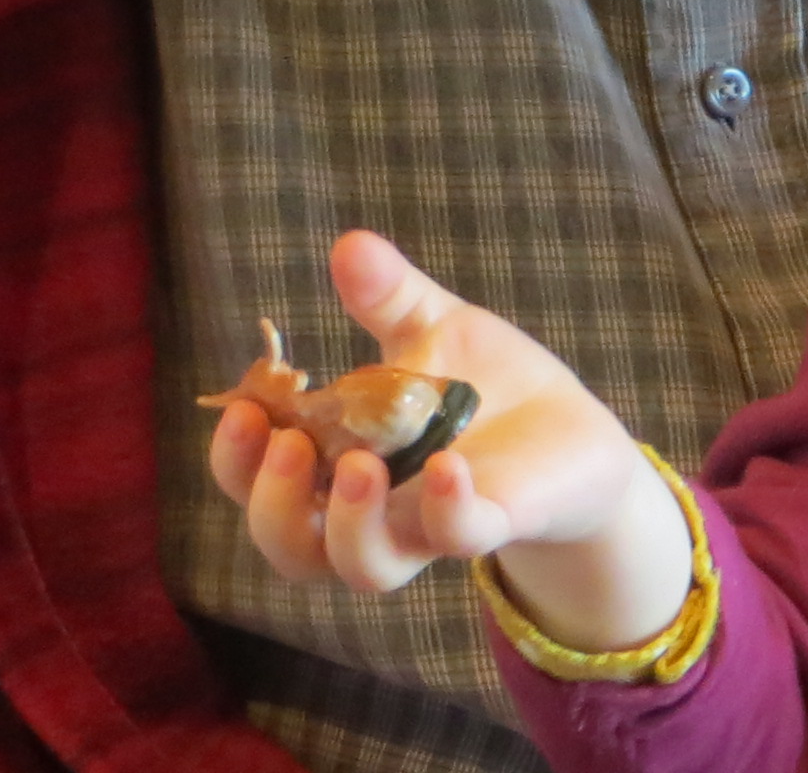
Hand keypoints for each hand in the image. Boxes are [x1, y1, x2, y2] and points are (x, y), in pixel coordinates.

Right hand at [205, 229, 693, 648]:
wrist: (571, 428)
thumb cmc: (485, 384)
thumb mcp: (435, 327)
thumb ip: (389, 296)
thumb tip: (349, 242)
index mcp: (335, 463)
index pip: (257, 483)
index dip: (235, 459)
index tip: (239, 409)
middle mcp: (371, 512)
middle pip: (292, 546)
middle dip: (273, 504)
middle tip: (288, 443)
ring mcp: (429, 528)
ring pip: (363, 566)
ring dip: (348, 523)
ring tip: (359, 462)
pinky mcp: (490, 525)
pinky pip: (457, 538)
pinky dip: (446, 508)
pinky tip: (448, 464)